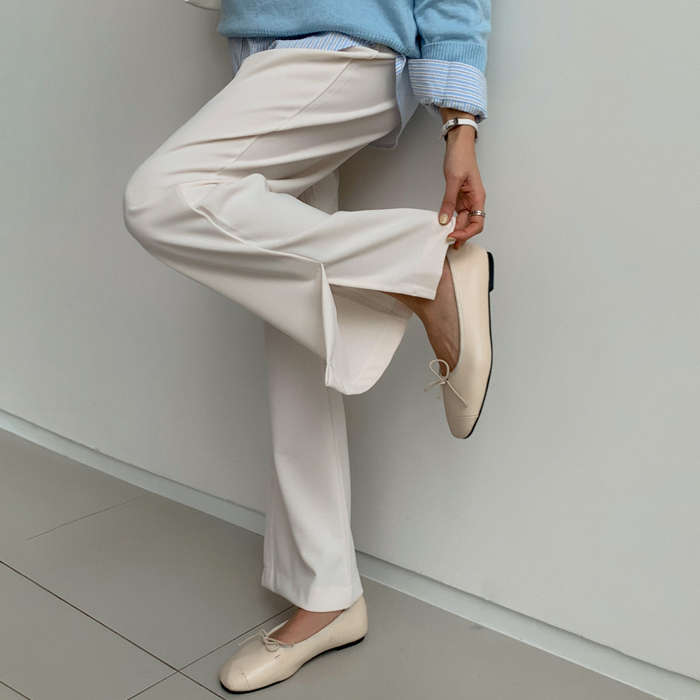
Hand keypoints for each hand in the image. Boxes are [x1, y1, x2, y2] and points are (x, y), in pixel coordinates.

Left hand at [438, 110, 485, 250]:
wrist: (458, 144)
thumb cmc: (461, 157)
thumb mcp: (453, 180)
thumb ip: (449, 201)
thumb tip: (445, 220)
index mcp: (478, 198)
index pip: (477, 223)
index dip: (466, 234)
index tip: (453, 237)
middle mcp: (474, 201)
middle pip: (470, 225)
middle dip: (460, 235)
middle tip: (446, 243)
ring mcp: (466, 200)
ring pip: (463, 221)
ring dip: (455, 230)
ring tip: (443, 238)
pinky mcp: (458, 198)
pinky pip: (456, 214)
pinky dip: (450, 221)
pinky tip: (443, 226)